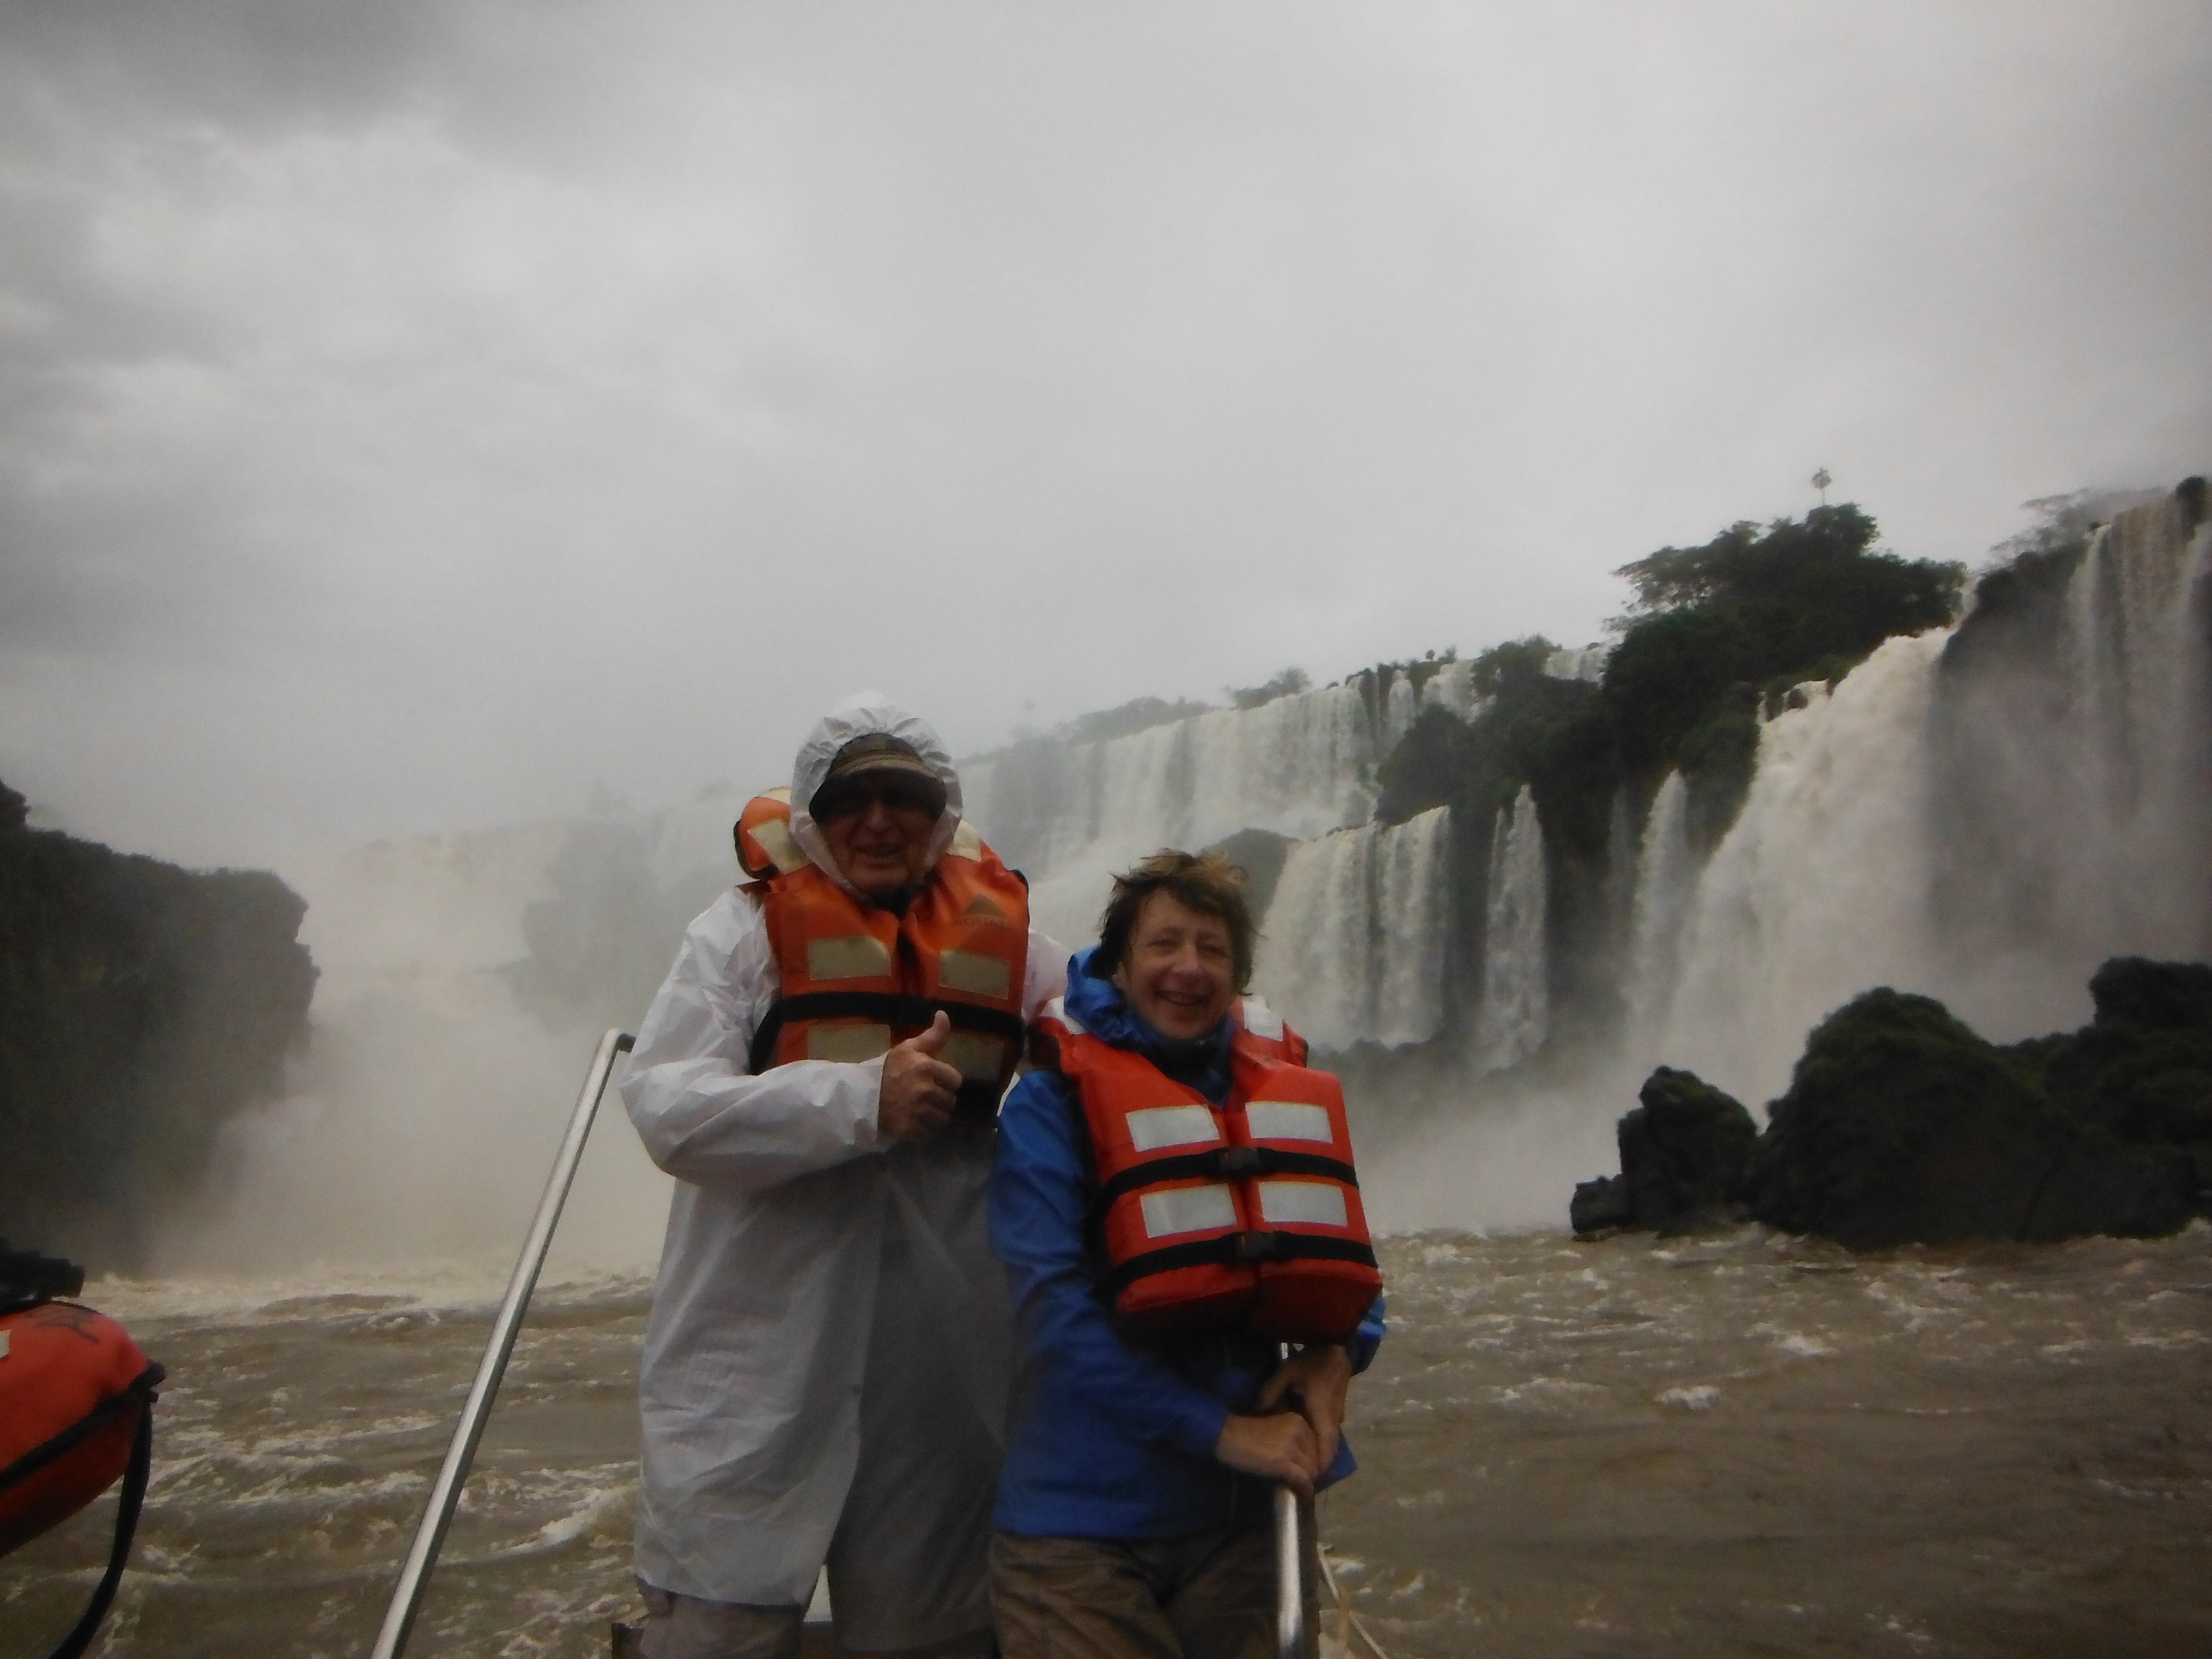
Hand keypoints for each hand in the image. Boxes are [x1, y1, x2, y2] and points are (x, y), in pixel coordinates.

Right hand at [877, 1012, 962, 1141]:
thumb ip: (932, 1035)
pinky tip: (913, 1121)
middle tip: (924, 1096)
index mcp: (926, 1068)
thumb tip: (944, 1014)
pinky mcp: (911, 1130)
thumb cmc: (887, 1070)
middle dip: (940, 1098)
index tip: (934, 1080)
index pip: (956, 1080)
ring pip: (942, 1118)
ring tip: (919, 1110)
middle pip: (950, 1100)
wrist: (861, 1096)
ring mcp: (918, 1112)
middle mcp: (925, 1090)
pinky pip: (929, 1133)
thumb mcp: (908, 1048)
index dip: (946, 1081)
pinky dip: (923, 1130)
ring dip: (934, 1116)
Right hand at [1214, 1410, 1325, 1497]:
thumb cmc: (1247, 1433)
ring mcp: (1291, 1446)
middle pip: (1317, 1459)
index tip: (1307, 1470)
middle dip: (1311, 1472)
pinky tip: (1301, 1496)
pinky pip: (1303, 1480)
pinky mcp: (1283, 1462)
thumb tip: (1308, 1459)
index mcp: (1298, 1421)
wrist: (1227, 1435)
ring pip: (1312, 1471)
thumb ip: (1294, 1438)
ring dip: (1307, 1482)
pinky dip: (1304, 1490)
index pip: (1318, 1446)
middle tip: (1302, 1482)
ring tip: (1299, 1488)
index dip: (1314, 1461)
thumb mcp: (1277, 1428)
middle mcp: (1299, 1430)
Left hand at [1257, 1342, 1352, 1470]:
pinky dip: (1321, 1438)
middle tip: (1303, 1475)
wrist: (1336, 1345)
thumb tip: (1258, 1409)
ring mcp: (1338, 1413)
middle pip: (1328, 1448)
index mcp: (1322, 1415)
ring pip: (1330, 1439)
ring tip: (1303, 1460)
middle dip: (1318, 1463)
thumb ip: (1271, 1392)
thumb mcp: (1287, 1372)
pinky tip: (1307, 1439)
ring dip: (1320, 1451)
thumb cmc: (1312, 1360)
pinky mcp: (1337, 1406)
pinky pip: (1330, 1429)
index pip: (1325, 1449)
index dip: (1319, 1466)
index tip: (1309, 1480)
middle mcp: (1334, 1418)